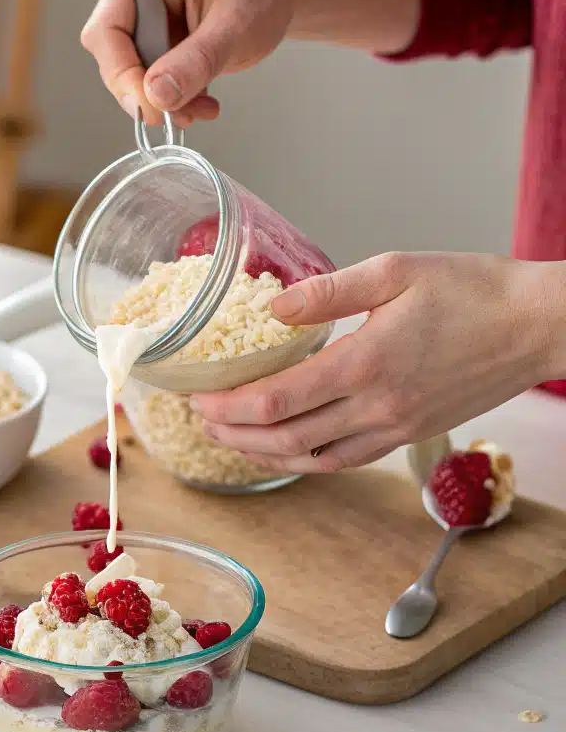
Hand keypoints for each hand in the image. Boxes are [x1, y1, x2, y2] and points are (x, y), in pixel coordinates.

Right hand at [80, 0, 302, 125]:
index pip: (106, 32)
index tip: (151, 105)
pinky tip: (202, 103)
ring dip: (164, 104)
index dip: (122, 75)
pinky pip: (149, 88)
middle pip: (115, 61)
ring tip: (202, 107)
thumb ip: (196, 61)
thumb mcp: (234, 26)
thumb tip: (156, 95)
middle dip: (148, 95)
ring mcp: (143, 25)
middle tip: (182, 113)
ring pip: (131, 81)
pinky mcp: (154, 49)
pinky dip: (174, 104)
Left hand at [193, 253, 565, 471]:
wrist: (537, 326)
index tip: (199, 399)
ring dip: (263, 454)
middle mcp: (376, 407)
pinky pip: (344, 460)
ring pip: (312, 459)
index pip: (277, 400)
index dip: (230, 407)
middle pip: (285, 438)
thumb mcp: (396, 270)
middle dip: (234, 435)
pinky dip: (304, 460)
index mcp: (366, 363)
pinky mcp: (407, 435)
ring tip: (229, 441)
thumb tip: (272, 309)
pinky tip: (285, 449)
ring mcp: (393, 427)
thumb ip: (328, 292)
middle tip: (201, 420)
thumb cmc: (473, 290)